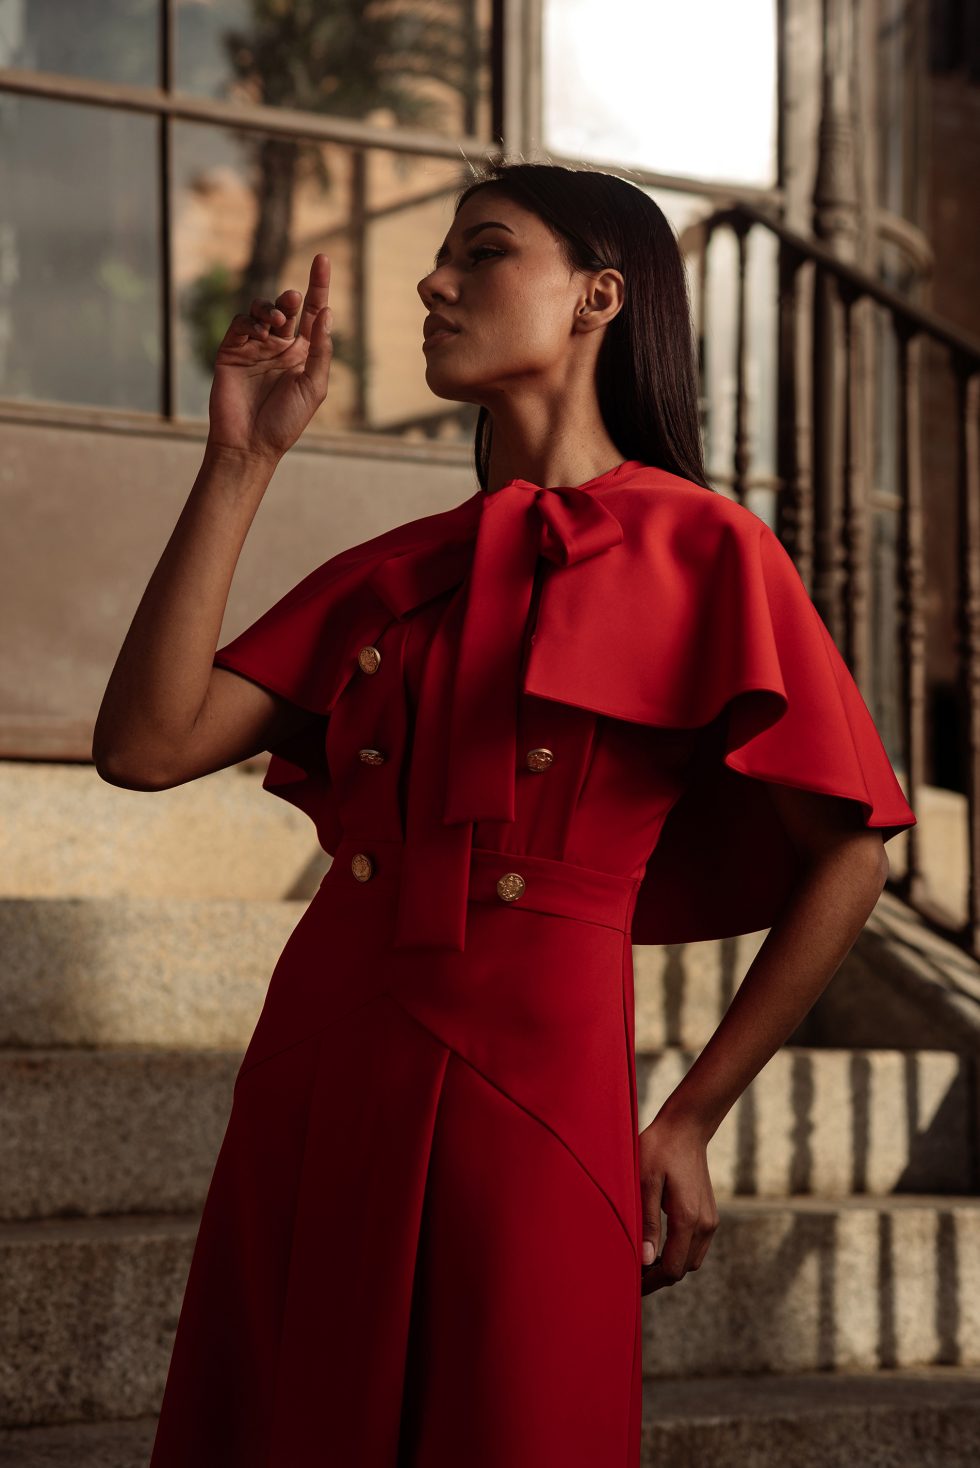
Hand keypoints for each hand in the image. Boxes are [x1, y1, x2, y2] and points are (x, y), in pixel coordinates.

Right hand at [206, 253, 333, 464]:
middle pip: (288, 307)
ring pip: (262, 311)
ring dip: (270, 307)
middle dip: (291, 297)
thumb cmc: (286, 422)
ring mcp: (255, 348)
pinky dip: (250, 320)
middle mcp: (280, 347)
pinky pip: (241, 323)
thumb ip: (320, 350)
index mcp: (304, 355)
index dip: (318, 286)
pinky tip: (260, 331)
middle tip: (293, 298)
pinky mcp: (232, 351)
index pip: (313, 313)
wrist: (249, 444)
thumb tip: (326, 312)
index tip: (322, 258)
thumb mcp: (313, 387)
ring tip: (277, 320)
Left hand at [638, 1112, 719, 1295]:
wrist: (685, 1128)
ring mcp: (710, 1219)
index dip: (652, 1282)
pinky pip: (696, 1245)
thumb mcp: (644, 1182)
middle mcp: (704, 1223)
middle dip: (660, 1277)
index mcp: (688, 1218)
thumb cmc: (658, 1150)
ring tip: (643, 1263)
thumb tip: (645, 1260)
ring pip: (692, 1260)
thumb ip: (646, 1222)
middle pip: (684, 1268)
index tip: (631, 1284)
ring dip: (671, 1266)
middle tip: (633, 1274)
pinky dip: (680, 1252)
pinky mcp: (709, 1214)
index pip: (673, 1268)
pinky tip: (659, 1246)